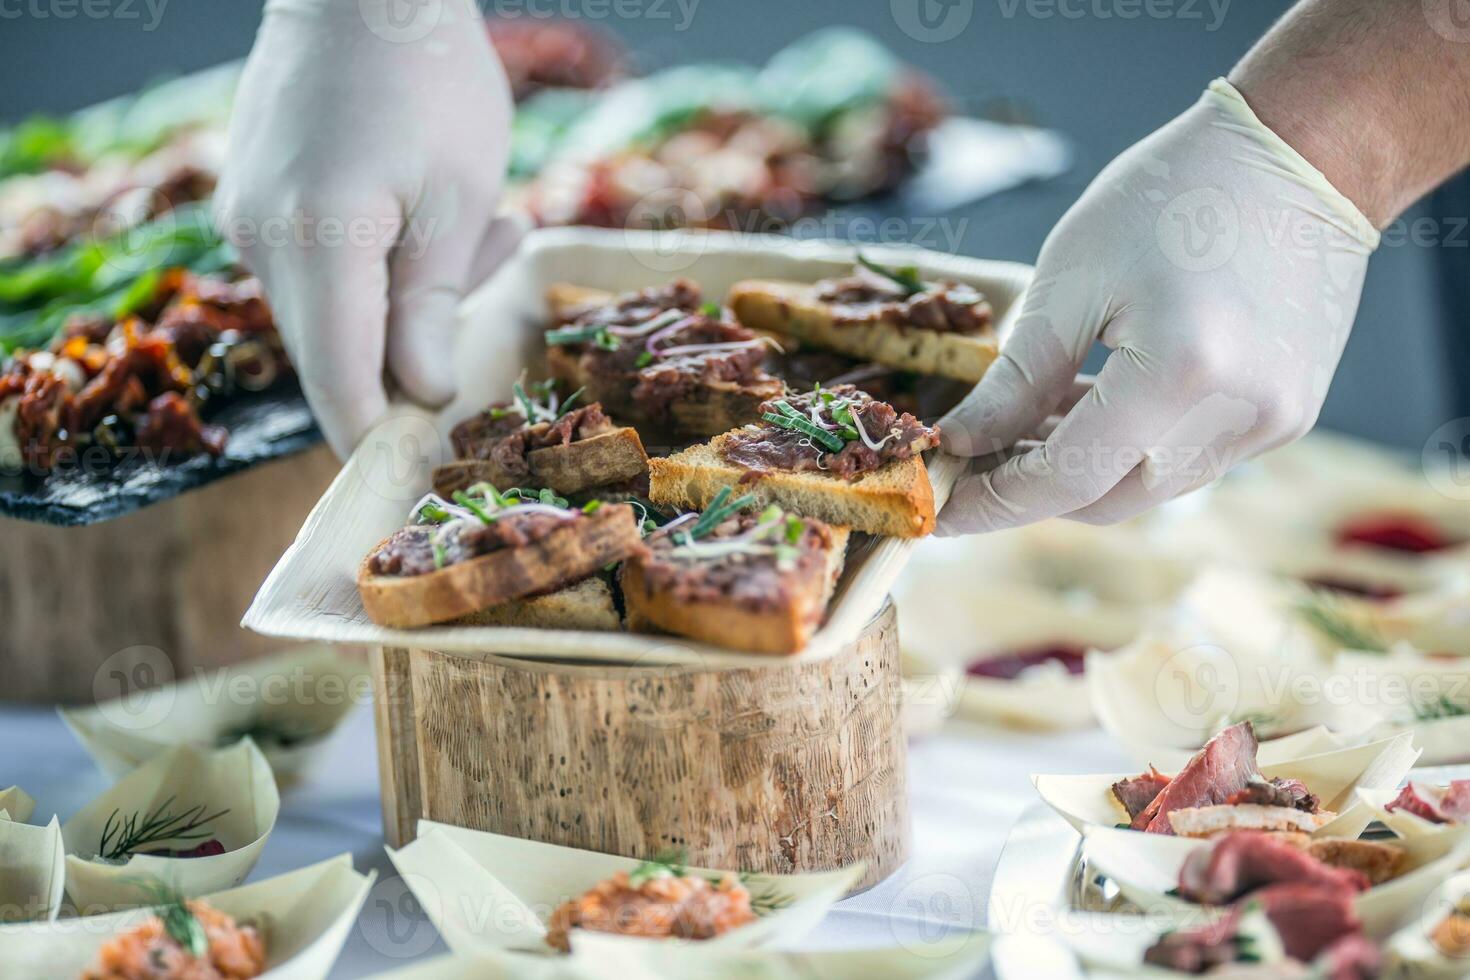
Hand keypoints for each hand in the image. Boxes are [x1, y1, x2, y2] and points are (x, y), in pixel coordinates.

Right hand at [216, 0, 522, 456]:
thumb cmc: (430, 79)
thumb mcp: (459, 200)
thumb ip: (433, 308)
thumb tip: (423, 396)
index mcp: (319, 244)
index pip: (340, 386)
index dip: (382, 441)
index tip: (430, 471)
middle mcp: (262, 241)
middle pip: (338, 356)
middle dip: (420, 344)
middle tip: (492, 255)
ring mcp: (247, 221)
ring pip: (335, 314)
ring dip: (411, 293)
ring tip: (476, 215)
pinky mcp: (252, 204)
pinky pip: (319, 271)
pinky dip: (380, 262)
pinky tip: (426, 204)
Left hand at [937, 79, 1379, 534]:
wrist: (1301, 154)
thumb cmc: (1172, 196)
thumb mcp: (1071, 279)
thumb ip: (1015, 379)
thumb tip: (960, 444)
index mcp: (1181, 374)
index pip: (1067, 477)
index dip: (994, 501)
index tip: (939, 507)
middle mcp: (1239, 415)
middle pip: (1107, 499)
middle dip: (1030, 489)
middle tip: (970, 459)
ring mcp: (1274, 422)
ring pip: (1147, 486)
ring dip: (1080, 467)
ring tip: (1024, 421)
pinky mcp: (1287, 415)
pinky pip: (1188, 459)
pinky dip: (1131, 446)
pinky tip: (1090, 401)